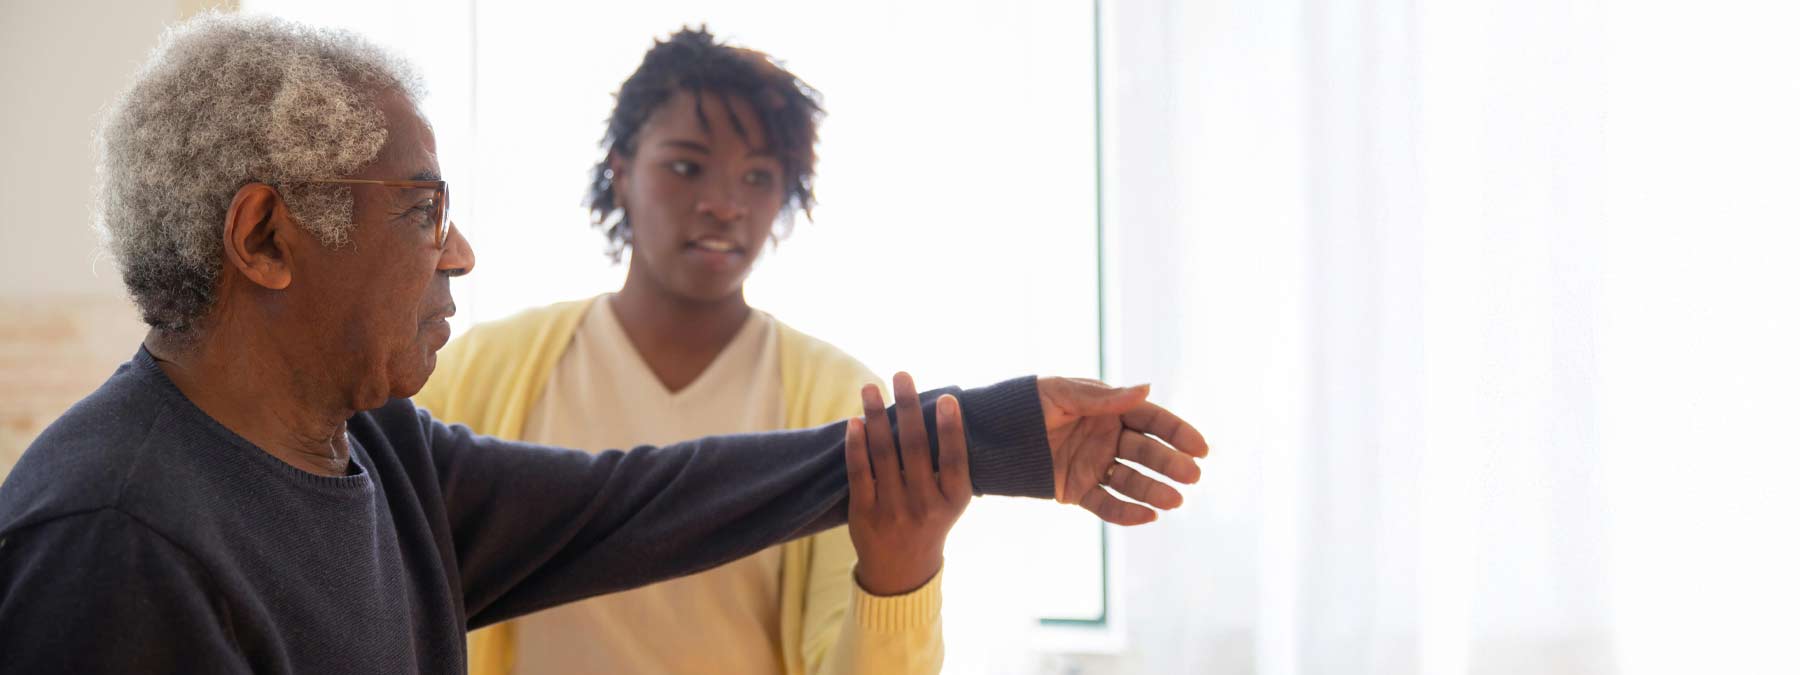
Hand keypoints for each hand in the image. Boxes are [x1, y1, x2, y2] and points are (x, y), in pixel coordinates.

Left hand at [843, 372, 972, 595]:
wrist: (901, 570)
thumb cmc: (930, 520)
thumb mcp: (950, 500)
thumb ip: (947, 464)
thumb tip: (941, 407)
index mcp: (953, 501)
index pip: (954, 460)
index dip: (951, 429)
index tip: (947, 397)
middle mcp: (924, 506)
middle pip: (915, 449)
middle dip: (908, 408)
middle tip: (901, 375)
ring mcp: (893, 511)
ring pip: (884, 455)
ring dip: (877, 417)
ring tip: (871, 388)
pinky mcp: (864, 514)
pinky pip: (859, 473)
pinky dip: (856, 445)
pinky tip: (855, 421)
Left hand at [1038, 377, 1208, 524]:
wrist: (986, 437)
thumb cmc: (1025, 404)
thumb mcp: (1062, 395)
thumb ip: (1103, 399)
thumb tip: (1147, 388)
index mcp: (1107, 409)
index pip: (1151, 420)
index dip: (1178, 433)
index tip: (1201, 448)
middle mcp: (1106, 438)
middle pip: (1146, 452)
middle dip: (1171, 464)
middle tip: (1192, 476)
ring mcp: (1093, 465)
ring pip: (1131, 480)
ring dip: (1154, 490)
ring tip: (1175, 500)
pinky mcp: (1077, 491)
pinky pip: (1106, 504)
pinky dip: (1127, 512)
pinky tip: (1149, 516)